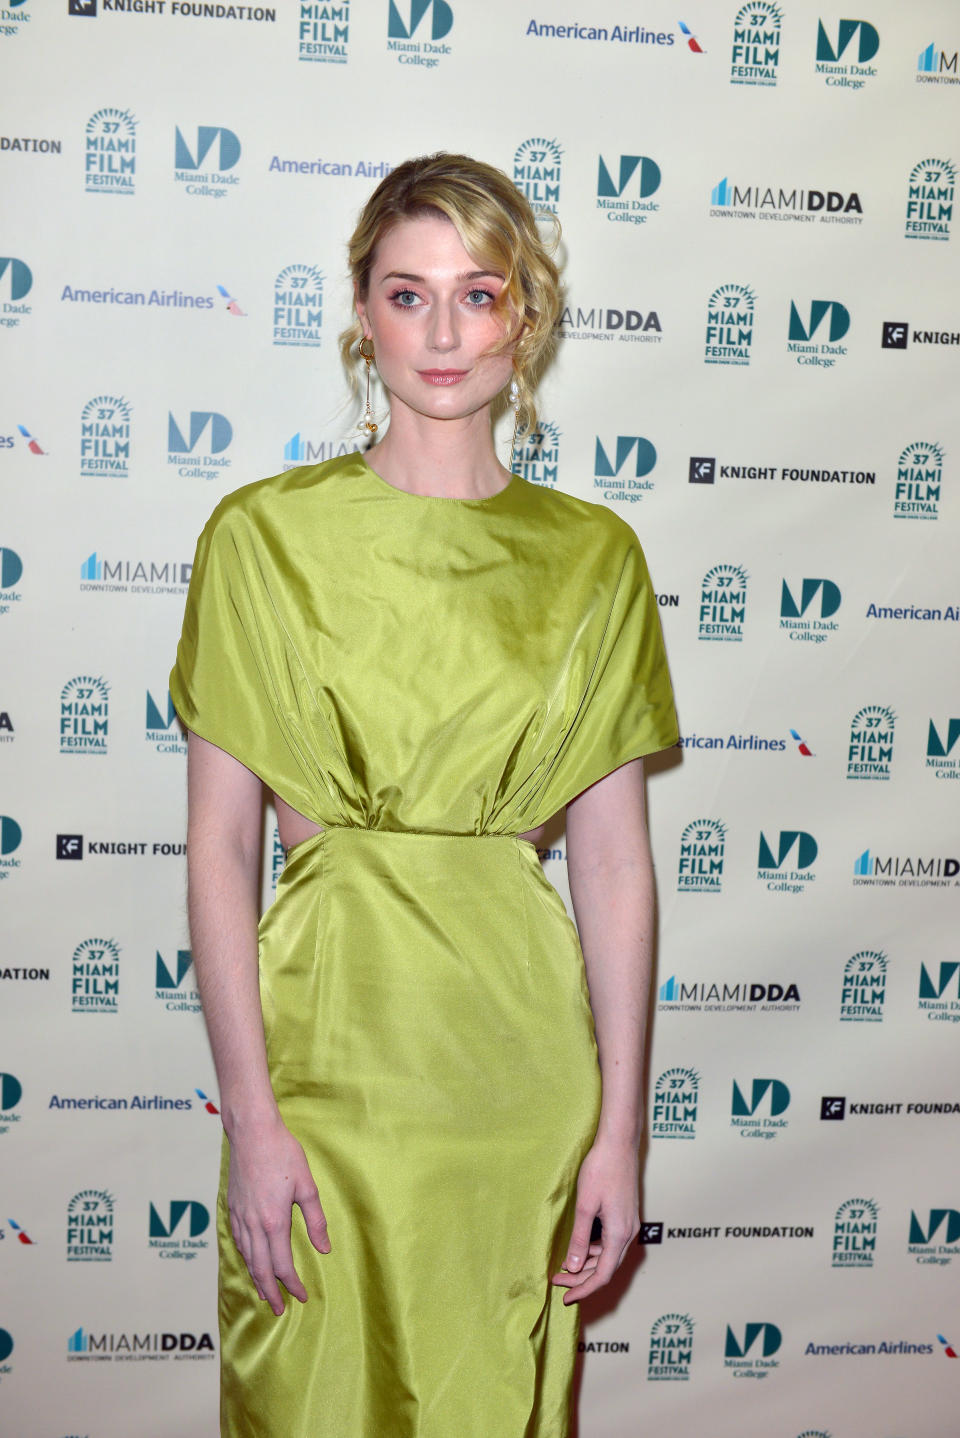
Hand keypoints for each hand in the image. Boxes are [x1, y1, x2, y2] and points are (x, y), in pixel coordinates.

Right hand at [226, 1114, 330, 1315]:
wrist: (252, 1132)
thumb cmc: (283, 1153)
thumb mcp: (307, 1185)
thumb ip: (315, 1219)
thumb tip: (325, 1248)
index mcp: (274, 1221)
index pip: (282, 1265)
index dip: (292, 1284)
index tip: (301, 1296)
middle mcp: (253, 1224)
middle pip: (260, 1269)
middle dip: (271, 1292)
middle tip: (279, 1309)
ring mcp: (240, 1216)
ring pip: (246, 1257)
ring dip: (256, 1278)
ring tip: (265, 1293)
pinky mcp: (232, 1207)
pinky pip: (238, 1241)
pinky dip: (245, 1257)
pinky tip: (251, 1260)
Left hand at [550, 1136, 639, 1304]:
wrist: (619, 1143)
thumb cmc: (601, 1169)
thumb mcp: (585, 1205)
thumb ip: (579, 1237)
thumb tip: (572, 1266)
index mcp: (619, 1234)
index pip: (602, 1274)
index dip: (584, 1289)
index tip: (565, 1298)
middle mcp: (628, 1233)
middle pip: (606, 1267)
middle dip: (581, 1278)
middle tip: (557, 1283)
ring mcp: (629, 1224)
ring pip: (608, 1255)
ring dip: (587, 1264)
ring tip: (564, 1268)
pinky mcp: (626, 1215)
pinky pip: (611, 1242)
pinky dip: (594, 1250)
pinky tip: (579, 1247)